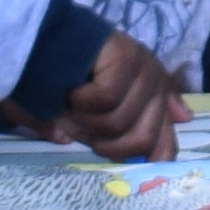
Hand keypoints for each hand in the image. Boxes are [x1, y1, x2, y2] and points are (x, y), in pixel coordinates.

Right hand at [56, 29, 188, 160]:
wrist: (38, 44)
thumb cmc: (63, 87)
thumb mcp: (91, 118)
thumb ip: (129, 131)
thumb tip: (171, 141)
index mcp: (152, 99)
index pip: (166, 142)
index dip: (151, 159)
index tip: (127, 166)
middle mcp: (154, 81)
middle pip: (142, 140)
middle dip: (104, 144)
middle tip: (81, 126)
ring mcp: (143, 66)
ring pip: (119, 122)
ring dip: (85, 121)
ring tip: (72, 102)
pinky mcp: (126, 56)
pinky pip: (107, 98)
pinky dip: (81, 100)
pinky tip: (71, 88)